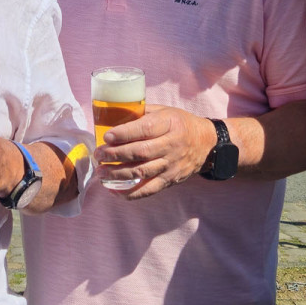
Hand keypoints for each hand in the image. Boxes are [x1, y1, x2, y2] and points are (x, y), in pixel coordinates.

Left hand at [95, 106, 216, 199]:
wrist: (206, 143)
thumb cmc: (180, 123)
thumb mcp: (165, 111)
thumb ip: (142, 113)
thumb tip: (113, 115)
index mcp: (170, 124)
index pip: (145, 129)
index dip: (124, 133)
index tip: (106, 136)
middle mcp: (172, 145)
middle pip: (141, 152)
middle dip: (115, 155)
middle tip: (98, 155)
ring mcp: (172, 164)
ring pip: (142, 172)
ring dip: (118, 174)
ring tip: (101, 173)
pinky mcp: (171, 179)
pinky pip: (150, 189)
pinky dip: (132, 193)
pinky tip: (115, 191)